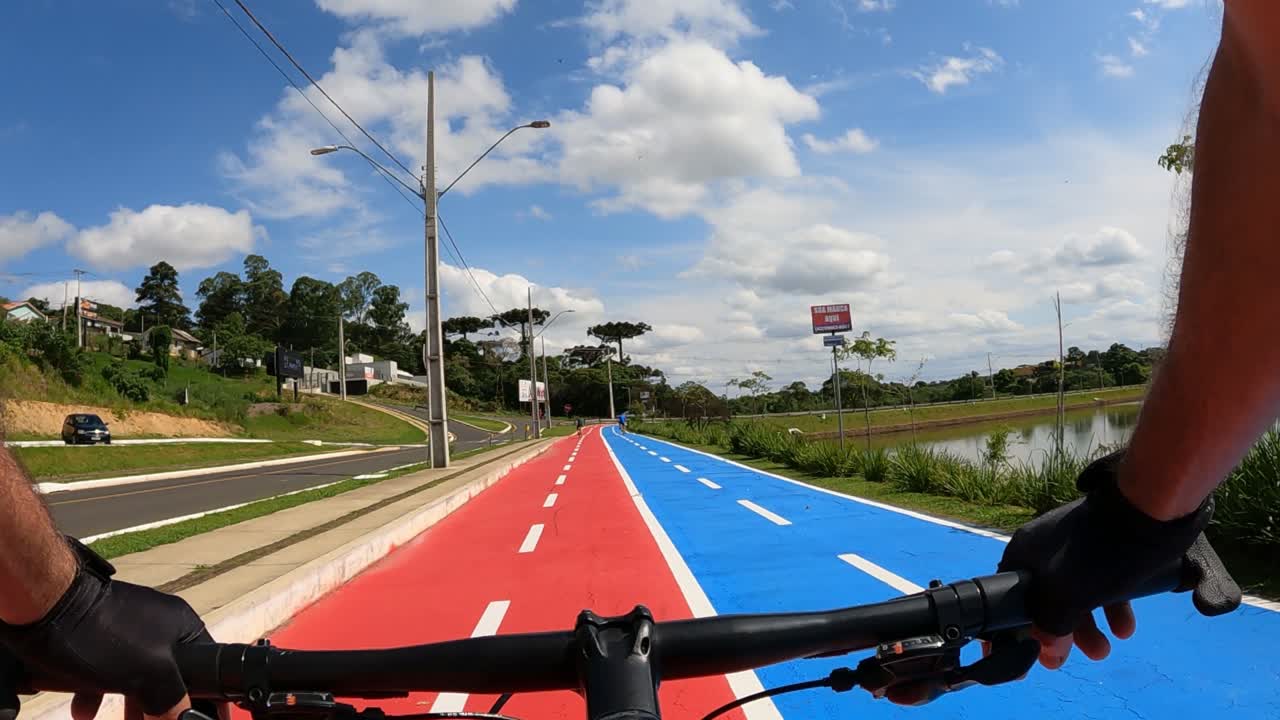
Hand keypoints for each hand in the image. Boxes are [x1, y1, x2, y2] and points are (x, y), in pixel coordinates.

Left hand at [0, 538, 210, 719]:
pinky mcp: (99, 633)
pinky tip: (85, 711)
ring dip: (129, 706)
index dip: (206, 697)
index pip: (207, 666)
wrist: (47, 606)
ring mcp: (128, 627)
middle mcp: (160, 624)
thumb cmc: (105, 636)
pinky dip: (99, 692)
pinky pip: (108, 669)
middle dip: (159, 709)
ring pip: (137, 676)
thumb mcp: (150, 673)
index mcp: (183, 626)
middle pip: (169, 676)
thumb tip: (183, 718)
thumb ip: (172, 699)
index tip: (201, 717)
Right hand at [996, 450, 1210, 669]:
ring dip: (1090, 625)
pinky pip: (1097, 580)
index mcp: (1022, 554)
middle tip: (1077, 657)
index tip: (1030, 656)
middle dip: (1064, 633)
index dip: (1016, 630)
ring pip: (1074, 593)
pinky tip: (1125, 624)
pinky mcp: (1101, 543)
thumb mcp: (1066, 597)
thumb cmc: (1097, 555)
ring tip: (1109, 647)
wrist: (1146, 510)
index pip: (1006, 598)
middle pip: (1045, 600)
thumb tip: (1046, 653)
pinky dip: (1108, 604)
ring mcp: (1073, 543)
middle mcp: (1042, 547)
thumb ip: (1050, 626)